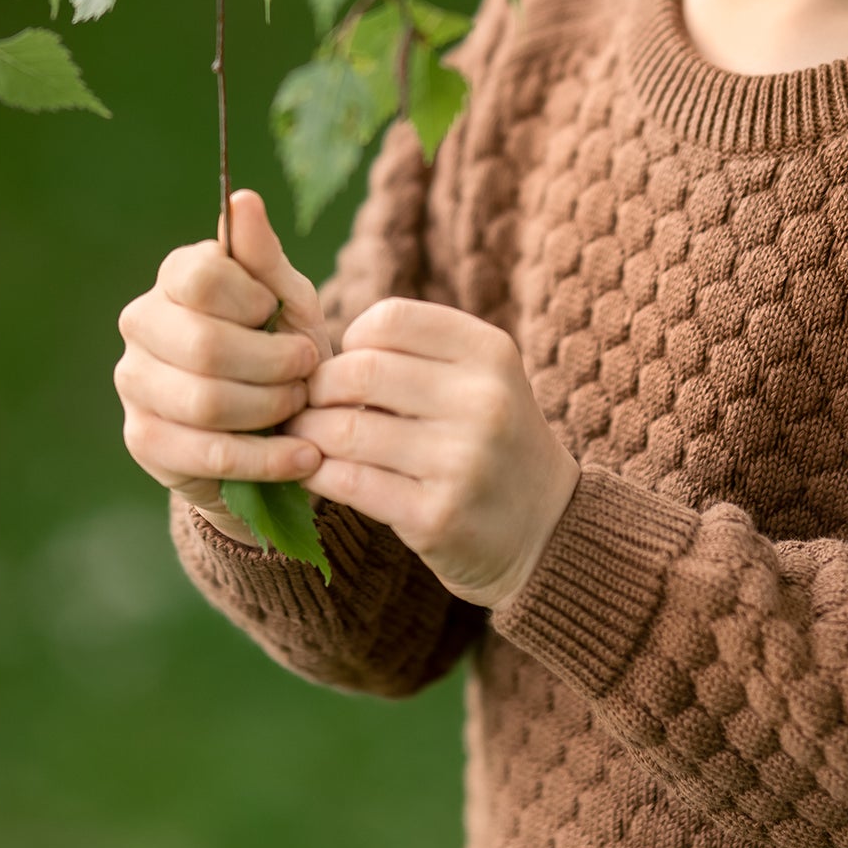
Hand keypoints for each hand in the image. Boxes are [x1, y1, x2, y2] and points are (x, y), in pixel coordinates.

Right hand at [114, 190, 326, 532]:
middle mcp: (141, 323)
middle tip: (308, 371)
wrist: (271, 425)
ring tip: (302, 407)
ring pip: (205, 402)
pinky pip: (205, 454)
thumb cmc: (279, 345)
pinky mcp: (143, 439)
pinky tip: (303, 457)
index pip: (200, 277)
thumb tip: (243, 199)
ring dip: (271, 409)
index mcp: (175, 277)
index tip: (280, 315)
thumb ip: (264, 256)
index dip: (253, 301)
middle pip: (205, 346)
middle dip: (273, 364)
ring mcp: (134, 383)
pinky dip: (265, 459)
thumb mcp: (287, 299)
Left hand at [286, 297, 579, 607]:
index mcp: (491, 353)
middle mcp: (483, 401)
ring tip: (302, 436)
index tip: (348, 363)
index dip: (352, 338)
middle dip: (318, 387)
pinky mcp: (436, 516)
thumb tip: (315, 356)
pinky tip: (313, 469)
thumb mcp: (480, 379)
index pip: (391, 319)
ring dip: (308, 432)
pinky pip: (349, 482)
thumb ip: (414, 354)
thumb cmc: (490, 441)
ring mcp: (461, 461)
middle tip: (307, 402)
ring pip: (345, 430)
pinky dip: (316, 472)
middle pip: (360, 370)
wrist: (545, 529)